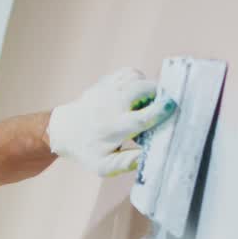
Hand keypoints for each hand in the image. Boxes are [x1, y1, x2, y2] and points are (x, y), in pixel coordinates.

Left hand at [46, 68, 176, 176]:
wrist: (65, 130)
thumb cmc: (88, 150)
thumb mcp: (104, 165)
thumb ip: (126, 163)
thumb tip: (147, 156)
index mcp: (113, 128)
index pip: (141, 118)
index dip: (159, 111)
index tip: (172, 107)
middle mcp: (111, 105)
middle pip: (143, 90)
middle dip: (158, 96)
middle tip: (161, 109)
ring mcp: (108, 90)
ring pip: (138, 78)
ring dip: (149, 89)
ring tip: (145, 104)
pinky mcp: (107, 81)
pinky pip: (131, 73)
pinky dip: (139, 81)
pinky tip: (136, 95)